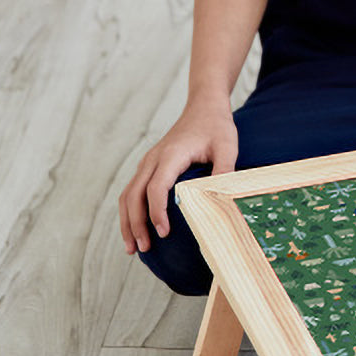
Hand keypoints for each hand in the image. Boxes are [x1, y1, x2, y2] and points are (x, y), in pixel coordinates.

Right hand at [118, 98, 238, 255]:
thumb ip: (224, 171)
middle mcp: (153, 159)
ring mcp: (148, 162)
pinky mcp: (149, 166)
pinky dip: (130, 211)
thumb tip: (222, 199)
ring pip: (127, 195)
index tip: (163, 232)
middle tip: (144, 248)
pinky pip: (132, 191)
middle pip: (134, 195)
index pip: (156, 187)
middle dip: (136, 223)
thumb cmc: (217, 126)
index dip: (156, 211)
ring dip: (127, 221)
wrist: (203, 106)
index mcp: (171, 154)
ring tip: (133, 247)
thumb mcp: (227, 147)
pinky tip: (137, 229)